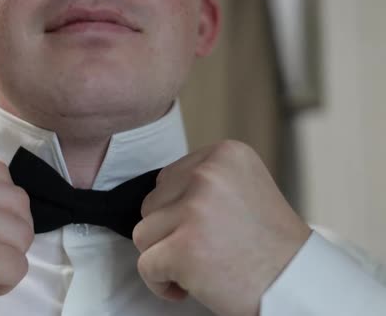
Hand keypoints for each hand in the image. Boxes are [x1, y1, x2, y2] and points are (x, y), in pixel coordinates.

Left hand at [132, 140, 311, 315]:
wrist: (298, 287)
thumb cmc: (271, 247)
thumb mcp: (246, 188)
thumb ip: (205, 182)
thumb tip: (161, 192)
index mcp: (225, 155)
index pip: (168, 180)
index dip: (179, 212)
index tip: (206, 229)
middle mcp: (208, 174)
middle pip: (151, 204)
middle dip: (171, 233)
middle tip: (207, 249)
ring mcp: (195, 210)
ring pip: (143, 234)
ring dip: (165, 256)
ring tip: (200, 265)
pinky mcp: (183, 248)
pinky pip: (146, 266)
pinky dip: (161, 283)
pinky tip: (188, 287)